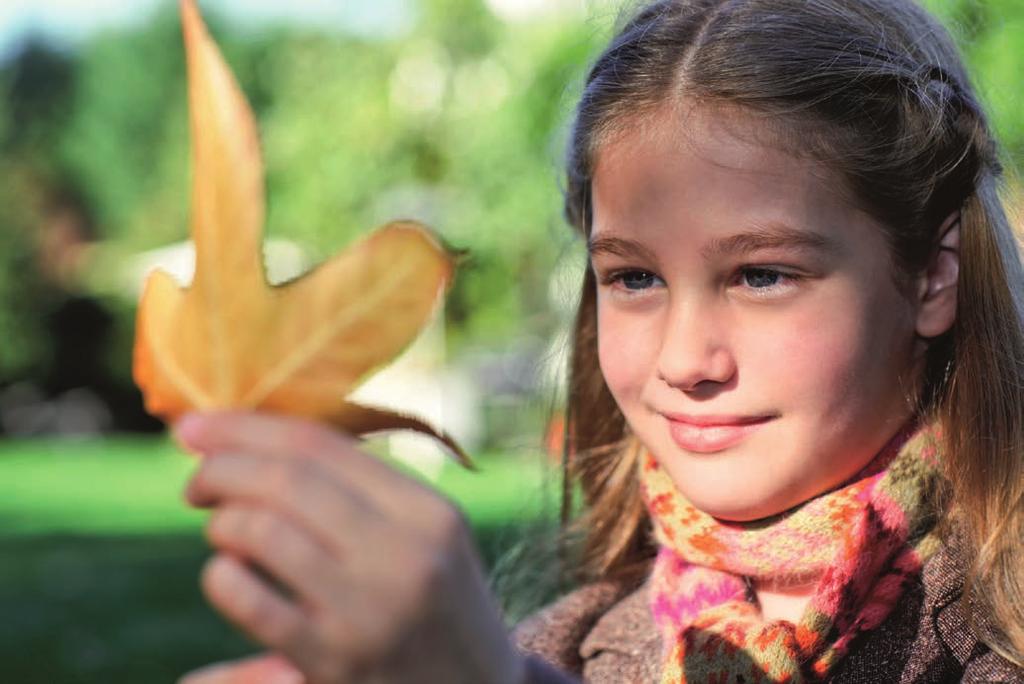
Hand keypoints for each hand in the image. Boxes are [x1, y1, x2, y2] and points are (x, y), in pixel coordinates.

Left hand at [174, 411, 525, 683]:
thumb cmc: (437, 605)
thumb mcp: (428, 538)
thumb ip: (361, 491)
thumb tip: (255, 443)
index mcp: (427, 511)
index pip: (319, 445)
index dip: (245, 427)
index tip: (194, 425)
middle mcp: (404, 553)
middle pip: (285, 480)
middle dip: (220, 469)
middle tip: (196, 482)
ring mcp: (369, 611)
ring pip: (262, 531)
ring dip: (222, 521)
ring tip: (221, 529)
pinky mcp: (335, 663)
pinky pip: (251, 602)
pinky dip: (222, 578)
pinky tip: (225, 576)